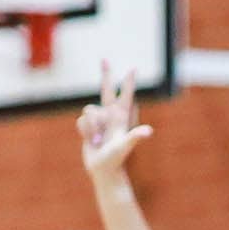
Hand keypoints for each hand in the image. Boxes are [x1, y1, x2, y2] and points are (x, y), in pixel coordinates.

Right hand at [76, 64, 151, 181]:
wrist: (103, 170)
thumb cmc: (116, 160)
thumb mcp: (124, 146)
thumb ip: (134, 137)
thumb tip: (148, 132)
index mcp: (122, 118)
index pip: (126, 95)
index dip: (128, 82)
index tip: (132, 68)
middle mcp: (112, 116)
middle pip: (107, 90)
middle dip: (106, 75)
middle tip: (104, 59)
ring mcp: (100, 121)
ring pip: (88, 111)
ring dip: (91, 127)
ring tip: (98, 141)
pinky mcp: (89, 126)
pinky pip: (80, 120)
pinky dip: (84, 131)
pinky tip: (92, 141)